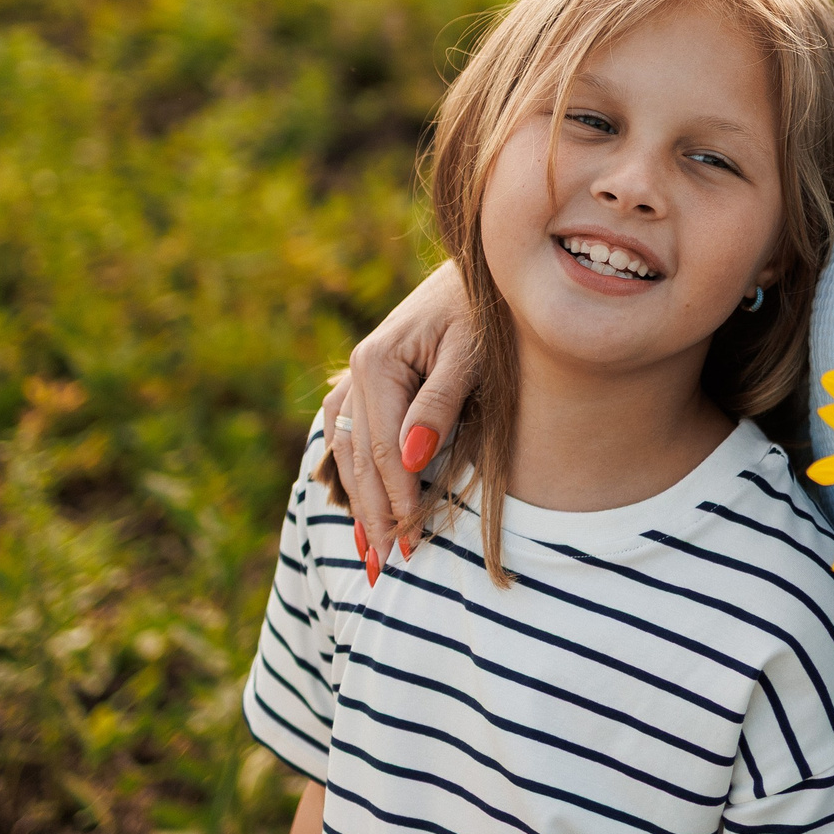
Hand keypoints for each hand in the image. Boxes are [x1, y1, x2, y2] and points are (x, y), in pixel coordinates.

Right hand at [318, 260, 476, 574]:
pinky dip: (353, 473)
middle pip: (358, 458)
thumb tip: (411, 460)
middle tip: (389, 565)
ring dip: (358, 501)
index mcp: (378, 362)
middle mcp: (359, 370)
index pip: (381, 449)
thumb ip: (440, 403)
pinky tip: (362, 505)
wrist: (485, 268)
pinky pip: (349, 435)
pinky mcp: (370, 382)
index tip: (411, 539)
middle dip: (374, 512)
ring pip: (346, 451)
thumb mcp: (473, 351)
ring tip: (371, 551)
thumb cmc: (486, 308)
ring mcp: (359, 376)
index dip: (397, 498)